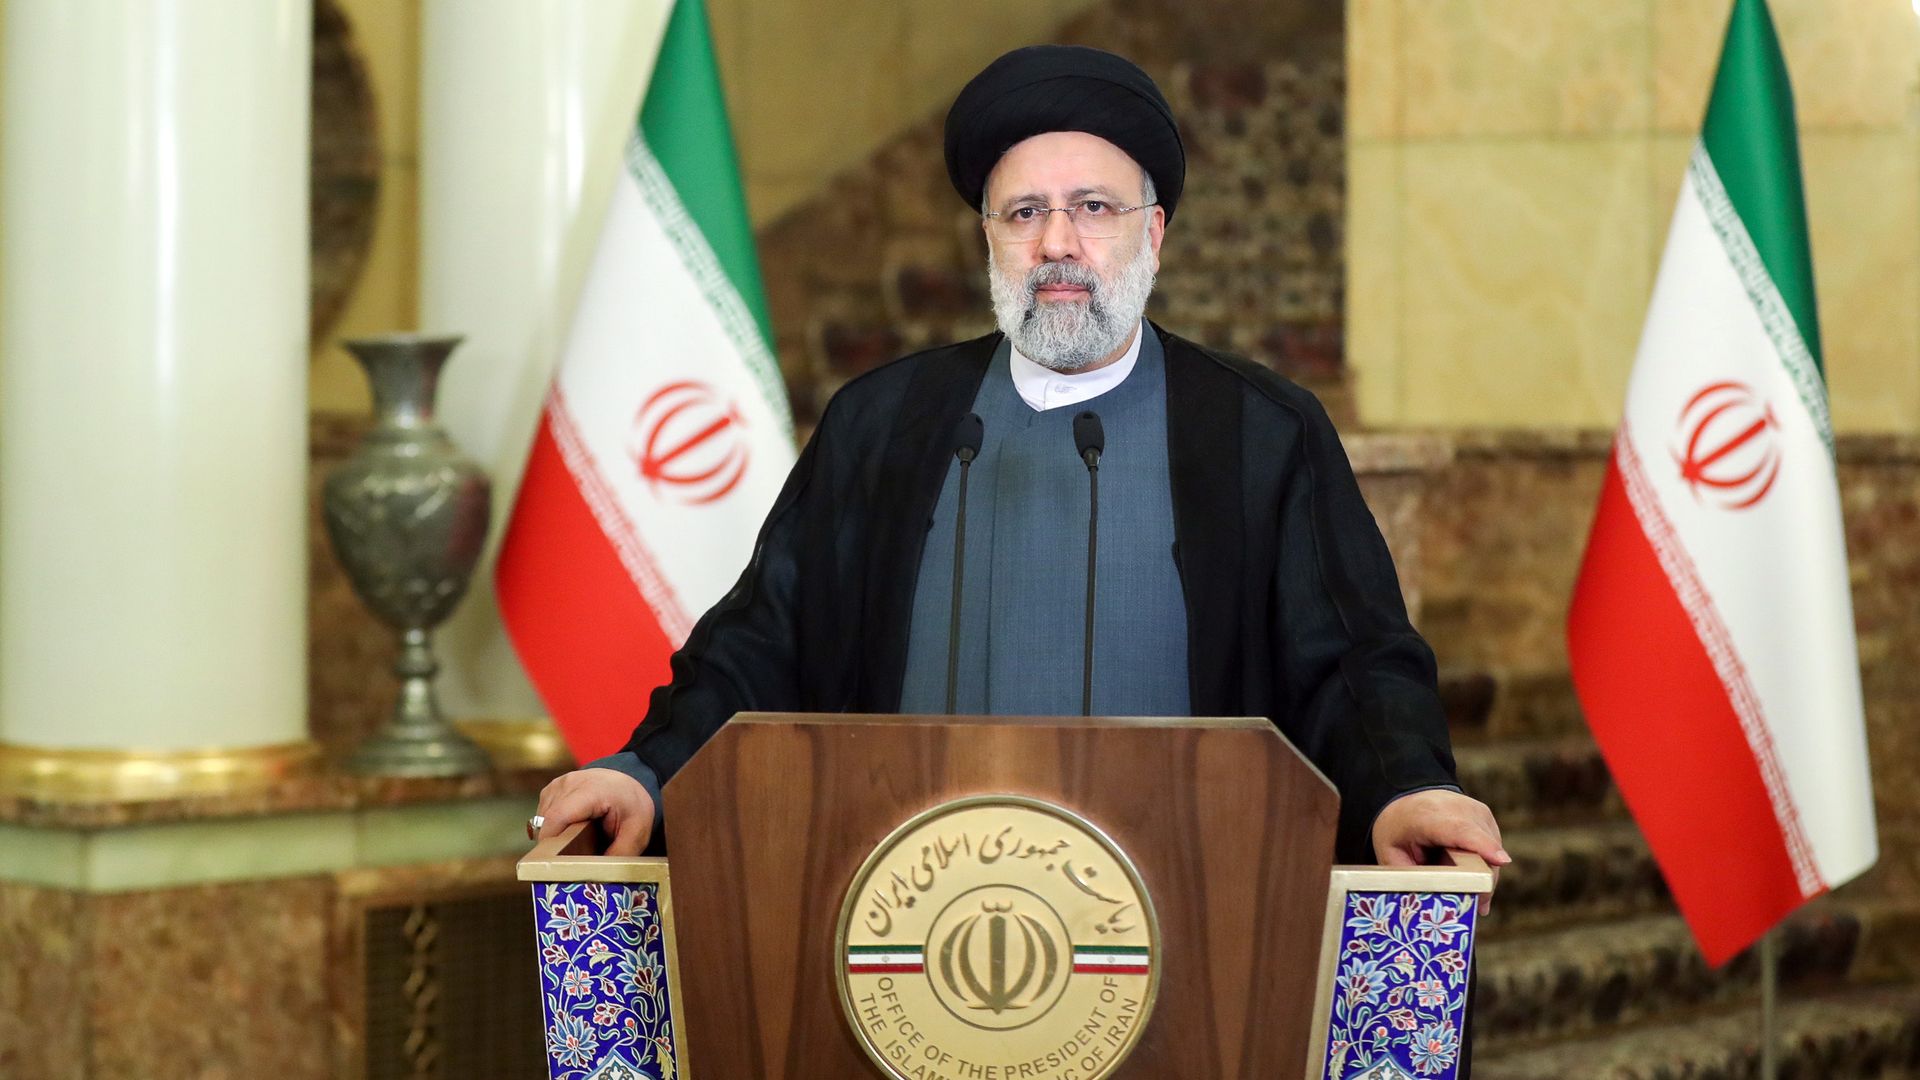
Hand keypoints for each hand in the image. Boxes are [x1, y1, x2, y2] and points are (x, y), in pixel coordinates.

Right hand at [533, 768, 657, 855]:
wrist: (629, 781)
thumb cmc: (633, 807)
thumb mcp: (637, 833)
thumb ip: (619, 855)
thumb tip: (597, 877)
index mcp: (591, 790)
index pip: (557, 818)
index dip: (551, 844)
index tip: (557, 865)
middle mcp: (569, 783)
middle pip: (547, 823)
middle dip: (555, 845)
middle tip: (573, 859)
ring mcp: (557, 785)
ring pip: (541, 821)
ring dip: (554, 835)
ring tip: (576, 841)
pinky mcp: (550, 790)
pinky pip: (542, 815)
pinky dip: (554, 827)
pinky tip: (571, 830)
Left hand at [1371, 789, 1509, 915]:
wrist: (1404, 802)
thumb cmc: (1396, 832)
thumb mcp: (1391, 855)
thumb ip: (1411, 877)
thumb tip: (1431, 905)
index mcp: (1427, 816)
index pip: (1459, 830)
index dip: (1481, 845)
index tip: (1501, 861)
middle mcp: (1456, 807)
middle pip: (1481, 847)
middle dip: (1484, 880)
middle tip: (1479, 907)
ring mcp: (1475, 810)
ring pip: (1492, 849)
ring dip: (1485, 875)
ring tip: (1472, 894)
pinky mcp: (1485, 816)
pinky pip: (1493, 846)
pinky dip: (1486, 864)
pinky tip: (1470, 876)